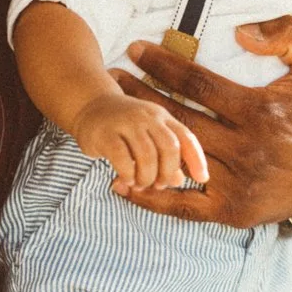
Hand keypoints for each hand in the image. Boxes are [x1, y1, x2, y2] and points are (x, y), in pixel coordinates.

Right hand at [72, 91, 207, 190]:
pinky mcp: (105, 134)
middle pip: (169, 147)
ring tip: (141, 184)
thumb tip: (179, 180)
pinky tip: (126, 179)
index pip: (186, 137)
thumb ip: (165, 156)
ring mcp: (125, 123)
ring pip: (147, 155)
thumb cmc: (124, 127)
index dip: (197, 160)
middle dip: (168, 172)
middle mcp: (146, 116)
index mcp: (161, 117)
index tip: (202, 179)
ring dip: (147, 177)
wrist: (90, 107)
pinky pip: (122, 158)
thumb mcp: (149, 136)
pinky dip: (128, 174)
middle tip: (159, 184)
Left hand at [113, 16, 291, 227]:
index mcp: (260, 111)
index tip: (136, 49)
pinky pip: (184, 206)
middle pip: (179, 119)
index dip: (163, 65)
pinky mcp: (233, 210)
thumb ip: (286, 35)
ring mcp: (238, 183)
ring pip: (176, 159)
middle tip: (111, 78)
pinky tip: (121, 185)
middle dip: (140, 95)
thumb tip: (240, 32)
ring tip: (113, 121)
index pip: (199, 85)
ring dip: (141, 140)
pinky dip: (151, 199)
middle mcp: (246, 149)